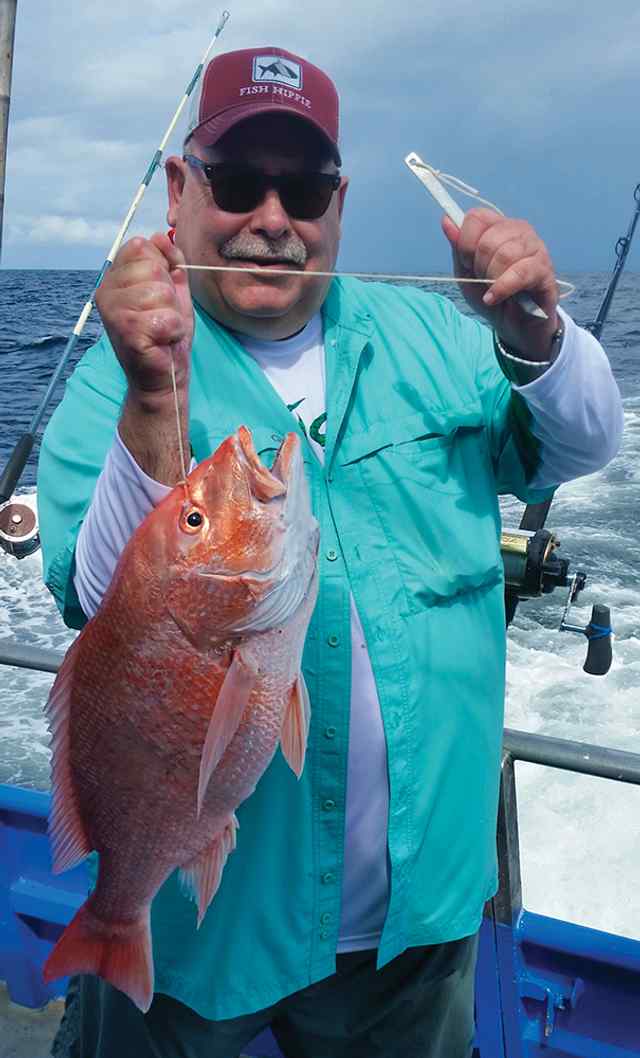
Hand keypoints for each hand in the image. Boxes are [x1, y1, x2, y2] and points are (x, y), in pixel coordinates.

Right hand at [95, 233, 193, 404]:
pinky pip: (166, 318)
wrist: (164, 378)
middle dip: (169, 293)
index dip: (162, 266)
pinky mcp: (127, 333)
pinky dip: (173, 331)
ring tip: (162, 329)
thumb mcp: (173, 291)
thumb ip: (169, 262)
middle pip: (152, 267)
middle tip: (162, 316)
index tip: (162, 292)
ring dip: (172, 314)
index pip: (141, 247)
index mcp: (114, 278)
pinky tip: (163, 341)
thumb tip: (161, 236)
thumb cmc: (166, 335)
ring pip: (160, 292)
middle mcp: (106, 292)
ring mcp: (113, 312)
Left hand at [442, 209, 559, 360]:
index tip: (467, 263)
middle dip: (478, 266)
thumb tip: (446, 220)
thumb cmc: (491, 295)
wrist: (514, 325)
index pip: (477, 218)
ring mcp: (536, 248)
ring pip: (505, 255)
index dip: (465, 243)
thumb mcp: (466, 272)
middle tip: (483, 280)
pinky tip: (492, 298)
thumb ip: (458, 247)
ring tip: (492, 291)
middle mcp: (520, 231)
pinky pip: (520, 273)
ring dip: (491, 278)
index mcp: (500, 226)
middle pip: (488, 240)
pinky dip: (501, 288)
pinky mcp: (544, 270)